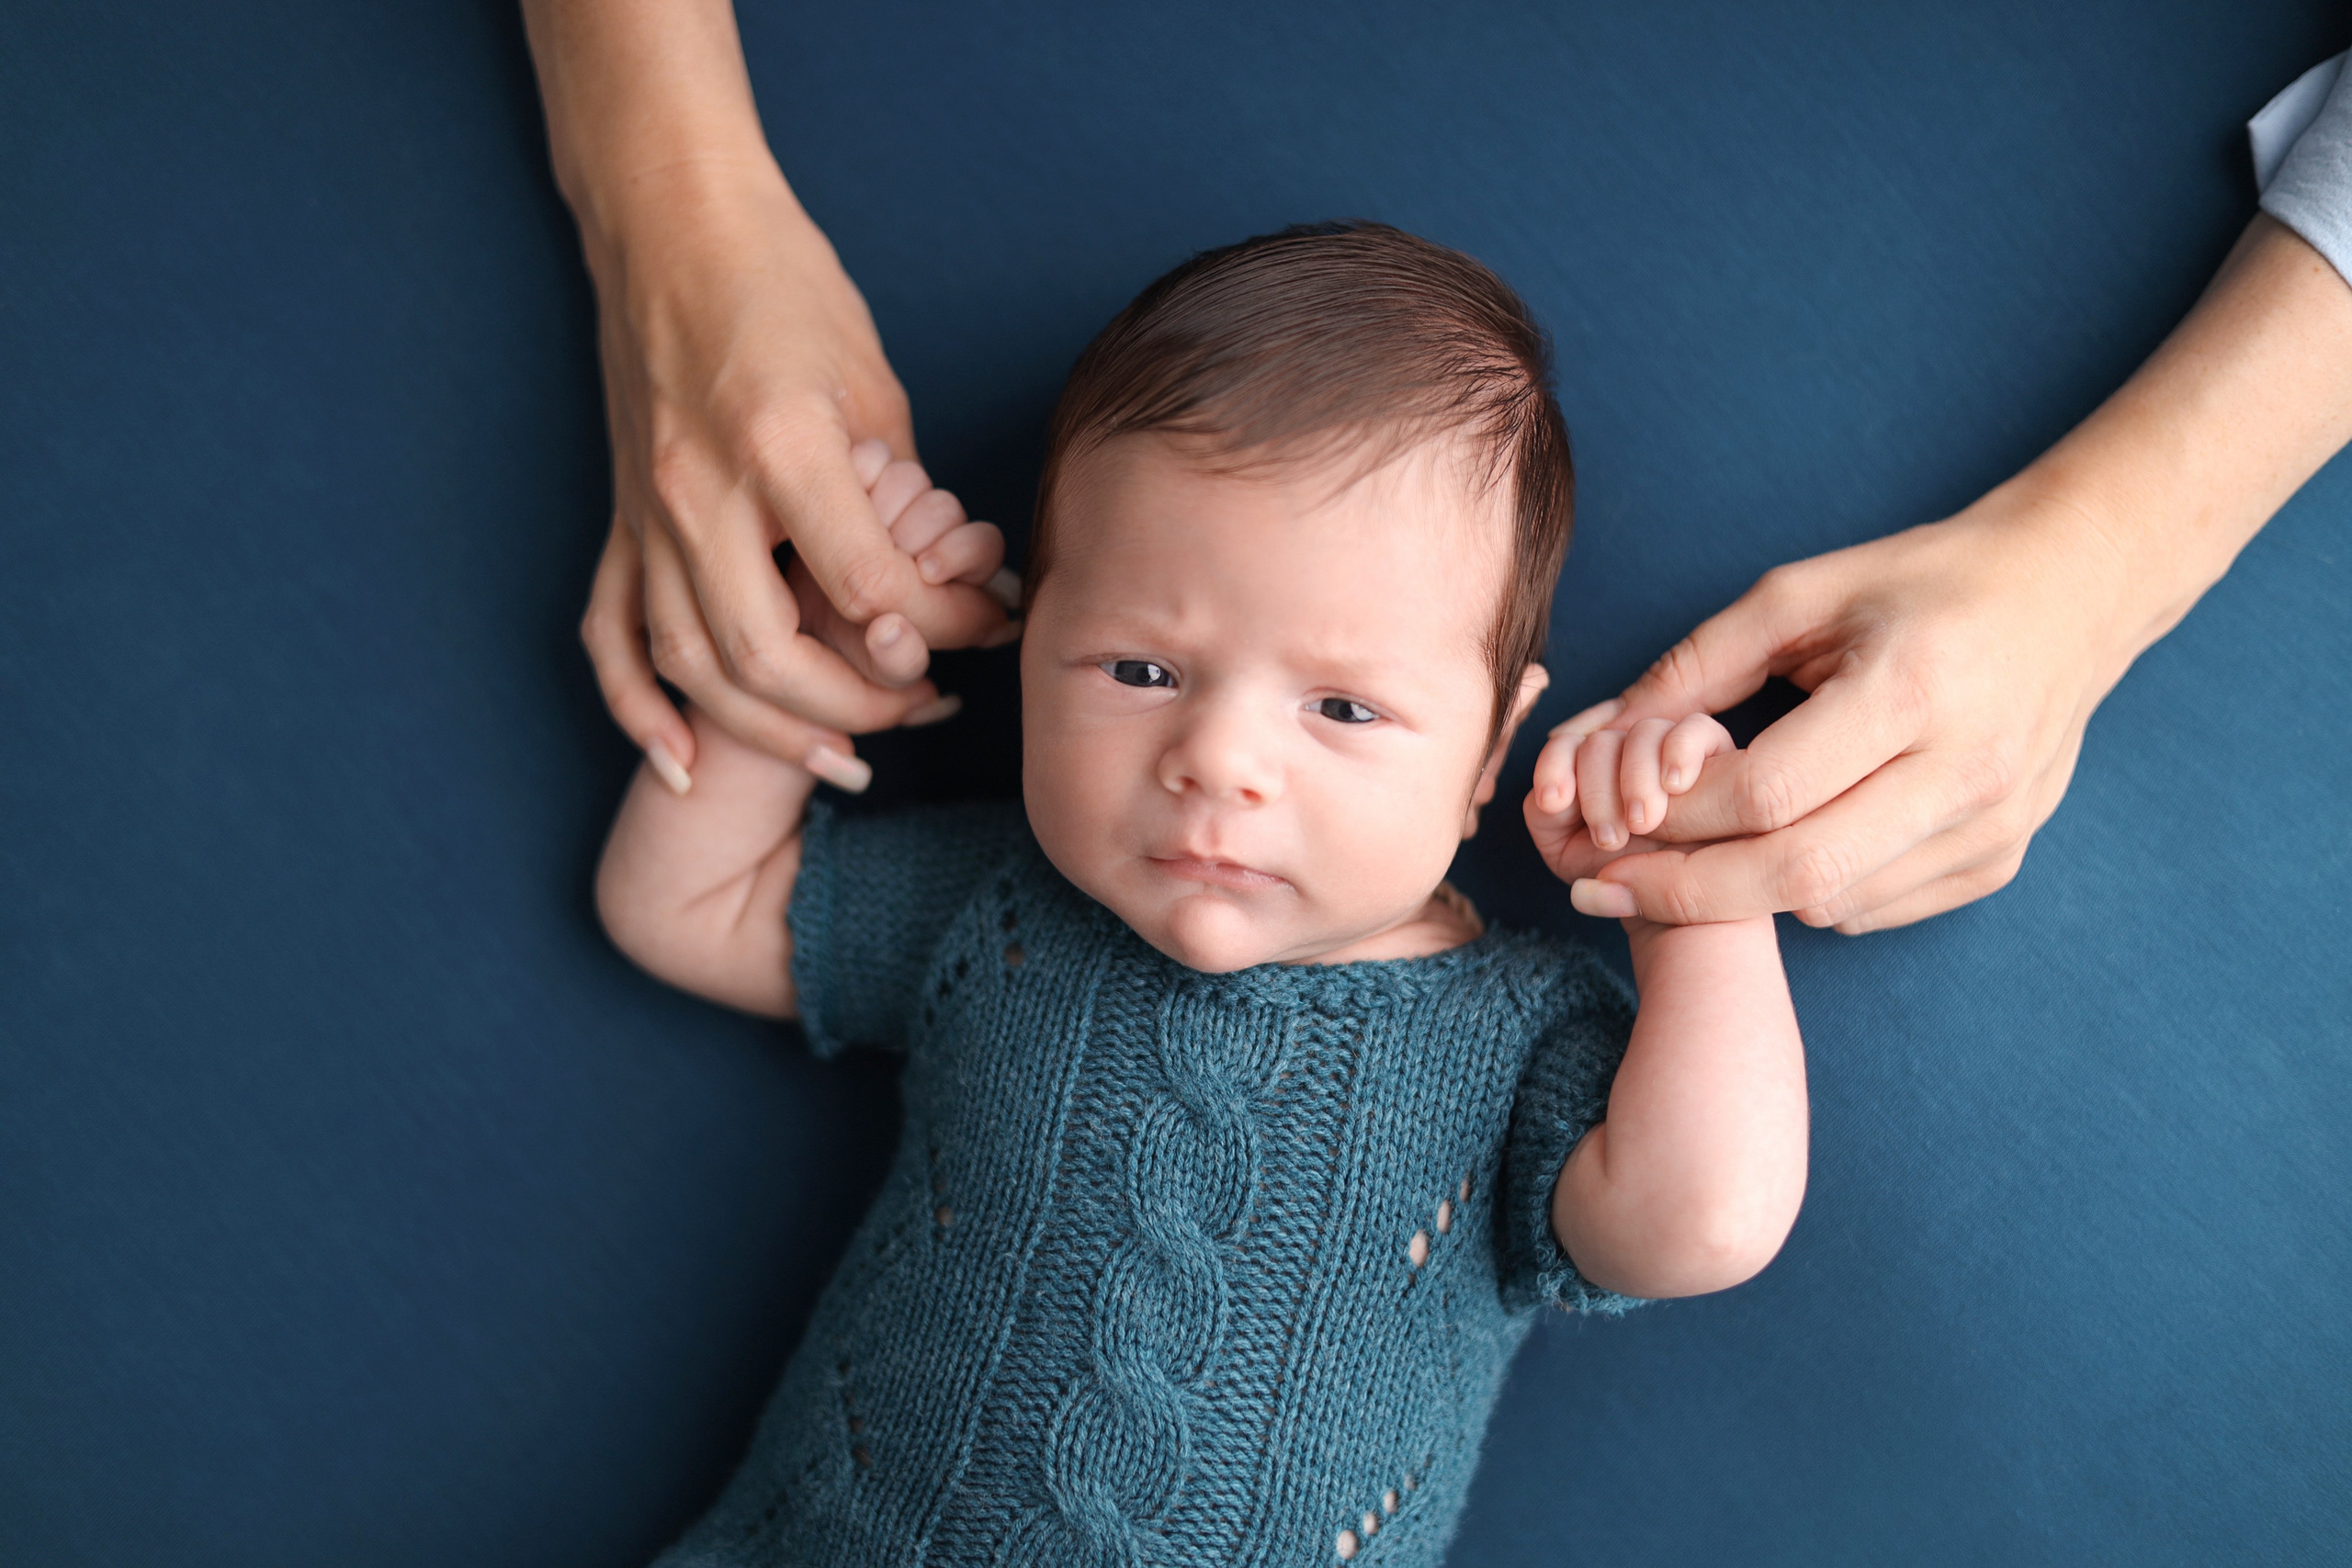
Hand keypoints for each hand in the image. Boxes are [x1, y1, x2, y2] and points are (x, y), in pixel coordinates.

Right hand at [576, 164, 1012, 793]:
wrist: (670, 223)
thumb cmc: (786, 286)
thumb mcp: (873, 385)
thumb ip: (902, 498)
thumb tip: (956, 584)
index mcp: (781, 447)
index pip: (870, 589)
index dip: (941, 629)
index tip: (989, 629)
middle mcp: (702, 492)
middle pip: (774, 658)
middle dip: (862, 704)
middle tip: (927, 706)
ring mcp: (648, 512)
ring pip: (695, 667)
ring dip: (770, 730)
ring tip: (845, 756)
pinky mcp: (617, 520)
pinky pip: (610, 635)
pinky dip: (639, 709)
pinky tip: (683, 763)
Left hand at [1526, 710, 1738, 918]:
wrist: (1684, 907)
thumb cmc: (1630, 883)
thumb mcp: (1574, 856)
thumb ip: (1550, 818)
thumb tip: (1550, 798)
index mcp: (1590, 772)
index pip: (1564, 747)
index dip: (1553, 767)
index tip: (1552, 802)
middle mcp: (1627, 755)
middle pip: (1600, 741)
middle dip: (1597, 790)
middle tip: (1610, 839)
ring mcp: (1670, 750)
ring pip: (1642, 733)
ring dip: (1637, 777)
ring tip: (1644, 825)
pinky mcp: (1715, 752)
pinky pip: (1695, 727)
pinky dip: (1680, 748)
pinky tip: (1675, 786)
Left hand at [1544, 490, 2133, 931]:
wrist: (2072, 594)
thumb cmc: (1924, 583)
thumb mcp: (1803, 593)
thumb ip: (1699, 663)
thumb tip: (1606, 732)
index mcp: (1910, 690)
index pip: (1767, 794)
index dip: (1676, 818)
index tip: (1611, 821)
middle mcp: (1962, 770)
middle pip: (1798, 872)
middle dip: (1685, 890)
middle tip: (1605, 887)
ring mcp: (1991, 825)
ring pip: (1832, 904)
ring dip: (1742, 896)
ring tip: (1680, 865)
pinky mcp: (2001, 858)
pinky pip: (1875, 909)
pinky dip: (1806, 897)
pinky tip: (1774, 855)